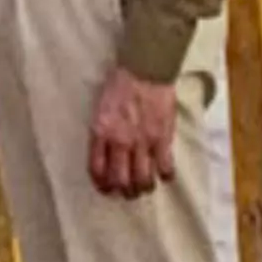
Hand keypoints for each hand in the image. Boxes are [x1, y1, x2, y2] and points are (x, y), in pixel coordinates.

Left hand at [87, 69, 177, 198]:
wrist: (145, 69)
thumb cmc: (120, 84)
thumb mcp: (100, 108)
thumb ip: (102, 132)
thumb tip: (104, 153)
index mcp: (101, 133)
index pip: (97, 170)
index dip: (102, 185)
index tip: (108, 189)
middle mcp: (119, 142)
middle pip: (120, 181)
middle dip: (124, 192)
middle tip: (129, 192)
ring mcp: (142, 142)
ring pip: (143, 180)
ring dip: (144, 187)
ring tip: (146, 186)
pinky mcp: (163, 139)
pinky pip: (165, 168)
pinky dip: (165, 176)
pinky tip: (164, 174)